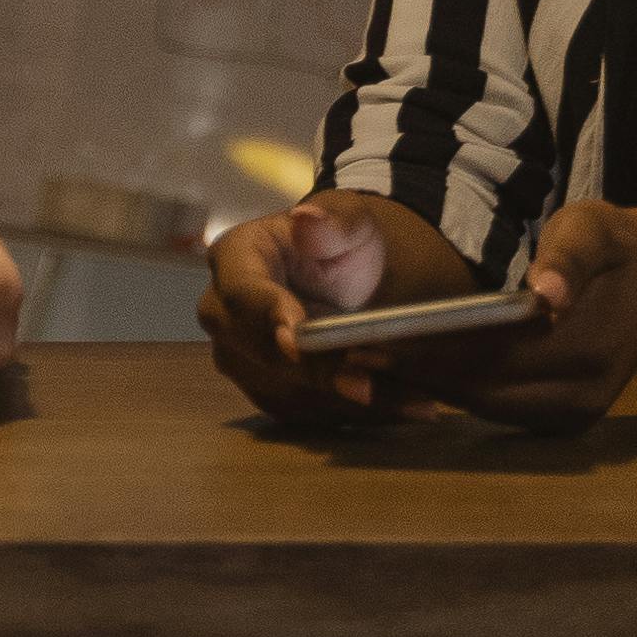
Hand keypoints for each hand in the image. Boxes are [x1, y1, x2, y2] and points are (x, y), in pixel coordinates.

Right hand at [197, 189, 472, 424]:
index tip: (296, 340)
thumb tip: (307, 221)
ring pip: (287, 392)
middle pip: (261, 352)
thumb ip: (335, 223)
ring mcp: (239, 358)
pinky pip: (308, 414)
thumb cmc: (339, 244)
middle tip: (367, 385)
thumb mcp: (350, 222)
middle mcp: (223, 313)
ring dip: (347, 400)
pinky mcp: (266, 391)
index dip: (267, 316)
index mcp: (234, 258)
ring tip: (414, 401)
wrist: (342, 281)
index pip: (242, 292)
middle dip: (317, 371)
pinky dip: (358, 415)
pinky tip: (408, 409)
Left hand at [373, 201, 636, 435]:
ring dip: (428, 388)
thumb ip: (569, 259)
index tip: (369, 341)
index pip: (491, 358)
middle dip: (414, 374)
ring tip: (366, 362)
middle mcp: (584, 393)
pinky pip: (497, 410)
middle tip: (349, 355)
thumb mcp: (593, 230)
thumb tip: (548, 296)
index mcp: (590, 347)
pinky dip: (455, 391)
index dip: (428, 353)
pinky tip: (412, 370)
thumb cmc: (612, 246)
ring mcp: (576, 413)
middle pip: (480, 390)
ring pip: (483, 407)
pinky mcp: (567, 420)